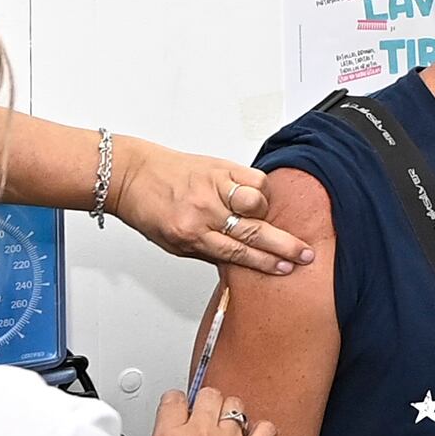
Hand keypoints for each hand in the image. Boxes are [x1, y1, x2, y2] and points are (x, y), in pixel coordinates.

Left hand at [113, 138, 314, 274]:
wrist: (129, 174)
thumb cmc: (149, 209)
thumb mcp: (173, 244)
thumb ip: (208, 251)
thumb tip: (243, 261)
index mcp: (189, 234)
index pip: (237, 254)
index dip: (266, 263)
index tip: (286, 268)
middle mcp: (203, 211)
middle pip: (254, 232)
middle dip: (284, 246)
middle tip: (305, 254)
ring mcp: (212, 186)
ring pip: (256, 201)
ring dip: (267, 212)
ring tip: (270, 218)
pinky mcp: (217, 166)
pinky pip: (252, 177)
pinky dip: (260, 188)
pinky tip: (259, 196)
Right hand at [146, 384, 274, 435]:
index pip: (174, 398)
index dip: (177, 403)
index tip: (180, 410)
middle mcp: (201, 434)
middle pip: (209, 394)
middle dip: (206, 403)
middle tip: (204, 418)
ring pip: (235, 404)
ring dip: (230, 413)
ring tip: (226, 428)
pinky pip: (265, 428)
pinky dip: (261, 430)